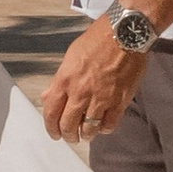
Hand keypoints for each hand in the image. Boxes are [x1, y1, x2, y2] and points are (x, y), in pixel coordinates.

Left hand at [41, 10, 147, 143]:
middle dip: (67, 136)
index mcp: (65, 80)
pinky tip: (103, 126)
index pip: (51, 112)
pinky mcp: (119, 101)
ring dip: (86, 135)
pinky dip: (104, 129)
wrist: (124, 34)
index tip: (54, 133)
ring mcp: (101, 98)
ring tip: (87, 134)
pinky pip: (109, 124)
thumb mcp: (70, 57)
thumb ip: (59, 80)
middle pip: (68, 125)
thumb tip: (48, 96)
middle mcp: (80, 92)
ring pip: (89, 129)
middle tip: (70, 137)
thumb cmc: (98, 40)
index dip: (50, 128)